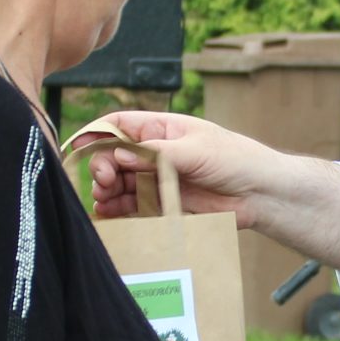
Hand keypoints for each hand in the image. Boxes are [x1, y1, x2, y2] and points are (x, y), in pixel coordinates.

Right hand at [83, 111, 274, 225]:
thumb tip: (118, 154)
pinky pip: (132, 206)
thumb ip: (155, 153)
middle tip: (105, 181)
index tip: (80, 148)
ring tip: (104, 199)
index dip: (96, 135)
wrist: (259, 193)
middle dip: (101, 167)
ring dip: (106, 191)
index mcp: (160, 129)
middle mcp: (152, 153)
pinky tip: (108, 214)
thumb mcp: (195, 149)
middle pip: (111, 157)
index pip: (117, 126)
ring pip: (118, 183)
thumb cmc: (234, 159)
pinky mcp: (162, 204)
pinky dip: (117, 210)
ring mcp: (156, 179)